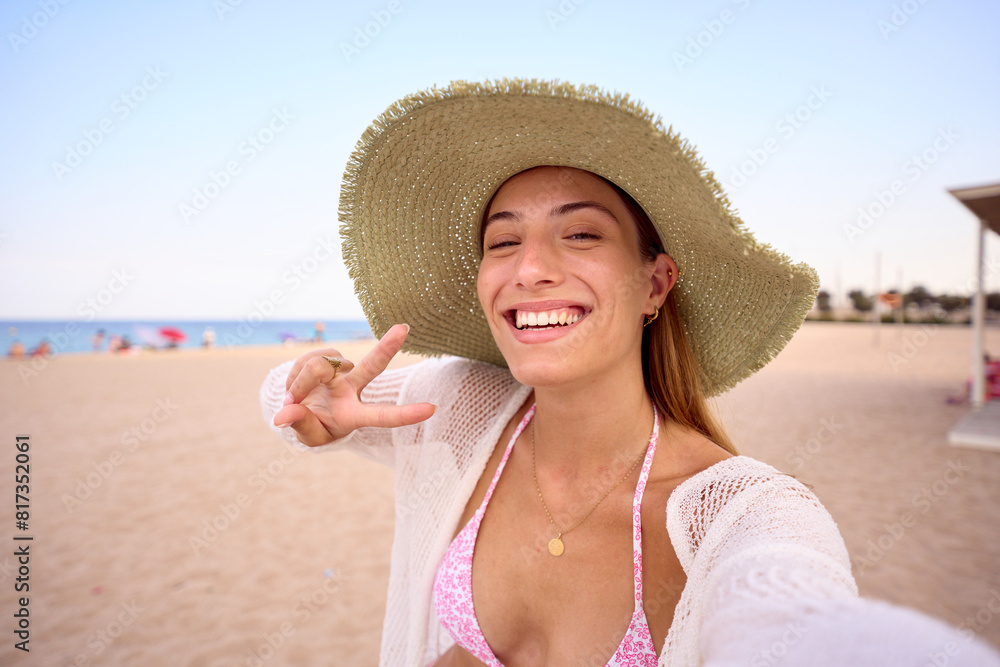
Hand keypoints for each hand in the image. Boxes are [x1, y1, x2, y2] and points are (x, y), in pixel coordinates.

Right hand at [273, 324, 435, 445]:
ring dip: (300, 384)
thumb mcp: (308, 436)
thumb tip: (285, 413)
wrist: (300, 410)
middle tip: (404, 328)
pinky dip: (294, 376)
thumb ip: (300, 425)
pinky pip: (305, 360)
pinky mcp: (325, 358)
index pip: (383, 415)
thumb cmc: (313, 427)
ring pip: (318, 366)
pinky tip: (295, 387)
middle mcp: (354, 388)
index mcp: (356, 414)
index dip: (406, 414)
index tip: (432, 409)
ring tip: (294, 399)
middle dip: (388, 346)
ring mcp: (340, 370)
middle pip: (373, 365)